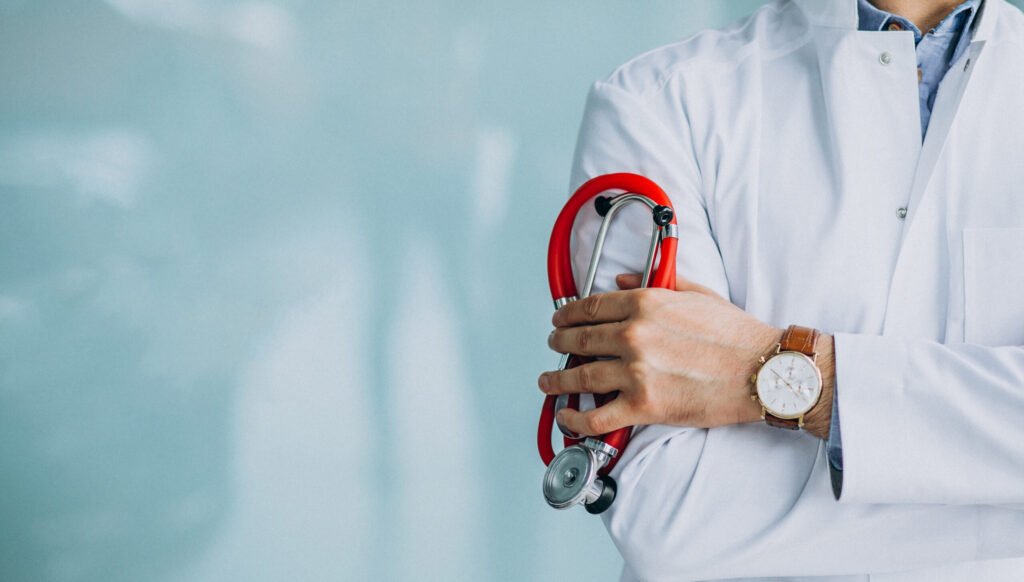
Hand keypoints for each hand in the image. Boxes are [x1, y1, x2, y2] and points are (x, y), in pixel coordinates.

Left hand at [538, 273, 782, 436]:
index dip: (568, 314)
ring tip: (548, 381)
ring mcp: (636, 373)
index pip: (591, 307)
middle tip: (554, 346)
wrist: (762, 371)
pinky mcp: (643, 406)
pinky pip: (596, 417)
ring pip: (579, 377)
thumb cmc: (735, 335)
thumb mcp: (696, 294)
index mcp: (645, 304)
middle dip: (559, 343)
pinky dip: (575, 420)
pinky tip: (567, 417)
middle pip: (579, 339)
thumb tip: (622, 280)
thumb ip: (655, 283)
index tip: (560, 319)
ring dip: (557, 380)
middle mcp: (634, 336)